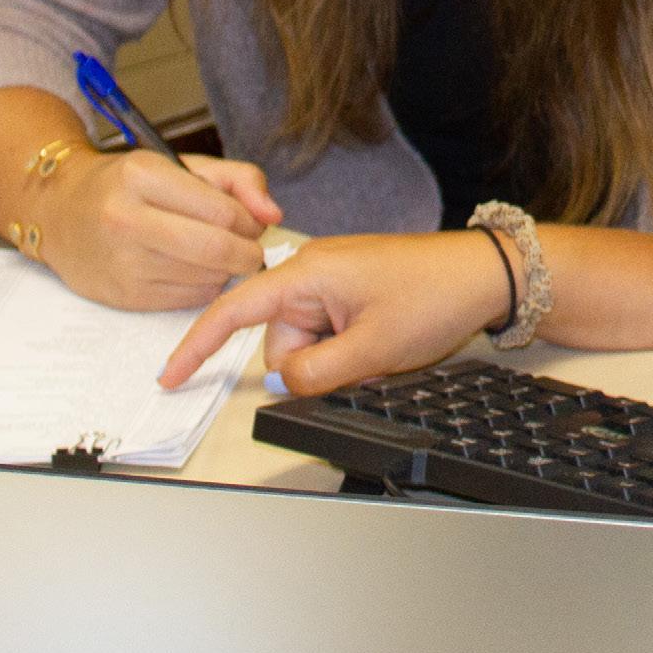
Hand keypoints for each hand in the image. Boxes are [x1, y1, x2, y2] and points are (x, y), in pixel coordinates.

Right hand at [40, 149, 281, 310]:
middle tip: (250, 249)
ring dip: (226, 271)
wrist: (60, 211)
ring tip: (216, 253)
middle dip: (248, 254)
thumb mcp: (183, 165)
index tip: (251, 223)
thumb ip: (239, 180)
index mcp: (143, 176)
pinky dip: (203, 286)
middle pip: (216, 250)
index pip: (223, 211)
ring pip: (206, 278)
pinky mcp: (123, 296)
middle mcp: (127, 220)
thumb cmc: (129, 184)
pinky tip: (192, 268)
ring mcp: (123, 262)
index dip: (250, 222)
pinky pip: (187, 300)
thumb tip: (274, 215)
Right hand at [160, 229, 514, 393]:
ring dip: (335, 359)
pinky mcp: (349, 292)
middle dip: (310, 364)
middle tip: (362, 357)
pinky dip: (348, 350)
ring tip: (380, 346)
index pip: (234, 308)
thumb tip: (285, 381)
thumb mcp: (372, 348)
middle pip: (278, 340)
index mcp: (307, 272)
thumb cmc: (433, 295)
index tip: (170, 375)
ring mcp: (332, 282)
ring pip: (305, 344)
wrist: (481, 274)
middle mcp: (312, 271)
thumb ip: (317, 372)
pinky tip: (382, 342)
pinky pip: (329, 334)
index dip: (198, 345)